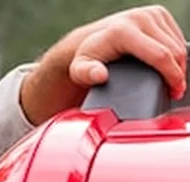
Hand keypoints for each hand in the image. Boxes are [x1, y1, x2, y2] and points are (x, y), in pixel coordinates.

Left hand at [22, 5, 187, 123]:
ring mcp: (150, 14)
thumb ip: (86, 74)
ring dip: (180, 63)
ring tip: (173, 81)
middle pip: (173, 49)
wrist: (91, 39)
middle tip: (175, 90)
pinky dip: (177, 52)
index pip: (159, 55)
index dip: (172, 75)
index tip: (175, 90)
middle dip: (178, 73)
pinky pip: (176, 36)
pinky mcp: (158, 13)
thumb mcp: (79, 70)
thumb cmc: (88, 57)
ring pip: (177, 43)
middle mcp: (138, 18)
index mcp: (123, 32)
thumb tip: (100, 75)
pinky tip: (170, 65)